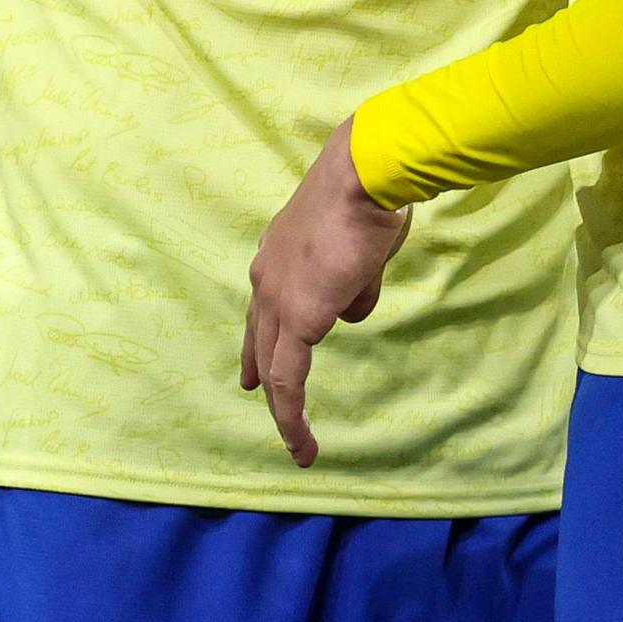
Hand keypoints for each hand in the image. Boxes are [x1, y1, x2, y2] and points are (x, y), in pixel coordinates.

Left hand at [240, 119, 408, 468]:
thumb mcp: (361, 249)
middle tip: (253, 395)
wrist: (363, 177)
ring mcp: (277, 301)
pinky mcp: (296, 320)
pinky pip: (288, 380)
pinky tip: (301, 442)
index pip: (264, 306)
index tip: (257, 366)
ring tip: (297, 444)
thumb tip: (350, 311)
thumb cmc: (369, 199)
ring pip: (272, 368)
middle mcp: (266, 277)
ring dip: (283, 410)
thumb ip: (353, 285)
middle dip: (258, 371)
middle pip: (259, 337)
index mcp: (277, 255)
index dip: (261, 339)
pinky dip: (292, 415)